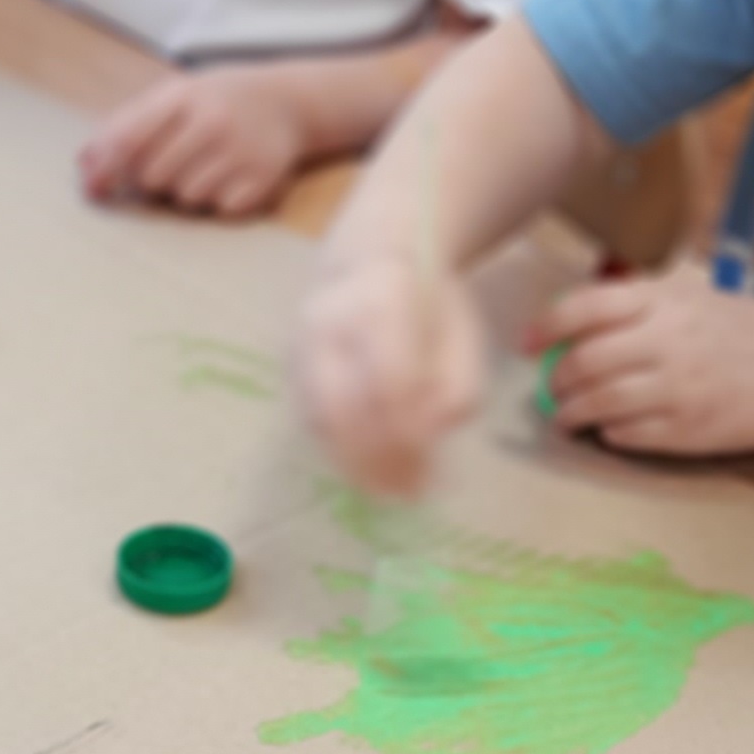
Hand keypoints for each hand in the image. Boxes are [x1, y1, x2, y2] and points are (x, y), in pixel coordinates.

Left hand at [78, 67, 309, 219]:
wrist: (286, 102)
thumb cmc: (215, 101)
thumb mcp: (172, 97)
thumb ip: (125, 124)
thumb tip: (83, 165)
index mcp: (183, 96)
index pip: (130, 139)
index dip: (105, 168)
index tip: (93, 188)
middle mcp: (212, 123)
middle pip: (153, 177)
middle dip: (151, 179)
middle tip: (170, 163)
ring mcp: (240, 152)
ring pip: (185, 197)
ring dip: (185, 190)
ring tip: (203, 165)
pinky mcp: (262, 180)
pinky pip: (218, 209)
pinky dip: (216, 200)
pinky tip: (228, 176)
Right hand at [298, 250, 486, 497]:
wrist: (369, 258)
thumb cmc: (429, 305)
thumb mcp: (463, 336)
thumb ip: (458, 387)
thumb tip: (434, 440)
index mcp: (383, 299)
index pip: (392, 378)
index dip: (410, 433)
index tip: (433, 472)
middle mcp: (331, 319)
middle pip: (346, 402)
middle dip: (379, 458)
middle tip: (408, 495)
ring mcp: (303, 342)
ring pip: (321, 415)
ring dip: (356, 463)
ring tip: (389, 492)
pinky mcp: (290, 366)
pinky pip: (311, 419)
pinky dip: (340, 452)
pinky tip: (367, 473)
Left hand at [534, 266, 753, 458]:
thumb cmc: (742, 329)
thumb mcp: (693, 295)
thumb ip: (639, 302)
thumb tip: (575, 320)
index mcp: (665, 302)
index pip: (586, 308)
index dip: (547, 326)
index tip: (529, 343)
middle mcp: (665, 343)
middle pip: (584, 363)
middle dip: (556, 379)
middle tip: (550, 387)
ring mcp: (674, 390)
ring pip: (598, 404)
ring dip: (571, 413)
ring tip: (566, 417)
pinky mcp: (684, 431)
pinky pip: (626, 435)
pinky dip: (607, 433)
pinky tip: (607, 429)